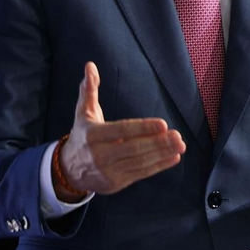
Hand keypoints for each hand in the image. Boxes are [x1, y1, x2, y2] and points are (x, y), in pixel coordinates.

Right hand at [55, 62, 184, 199]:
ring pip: (139, 163)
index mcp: (92, 135)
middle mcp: (99, 155)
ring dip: (162, 154)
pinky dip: (159, 166)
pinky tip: (174, 157)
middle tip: (178, 135)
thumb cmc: (83, 136)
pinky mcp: (115, 184)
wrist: (68, 170)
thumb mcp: (83, 113)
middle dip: (157, 143)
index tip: (164, 124)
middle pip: (133, 149)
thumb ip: (89, 90)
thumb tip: (90, 66)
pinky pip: (140, 174)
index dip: (143, 128)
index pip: (121, 130)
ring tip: (180, 145)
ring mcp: (107, 172)